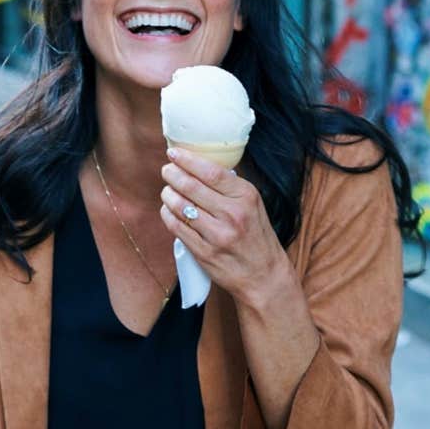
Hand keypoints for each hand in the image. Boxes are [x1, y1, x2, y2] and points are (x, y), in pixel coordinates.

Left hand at [160, 146, 284, 307]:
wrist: (263, 275)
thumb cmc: (256, 236)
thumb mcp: (253, 205)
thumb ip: (230, 187)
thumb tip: (199, 166)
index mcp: (246, 196)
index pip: (210, 171)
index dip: (187, 160)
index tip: (173, 153)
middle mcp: (232, 214)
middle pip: (191, 186)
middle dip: (172, 174)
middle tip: (166, 170)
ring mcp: (217, 235)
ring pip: (180, 206)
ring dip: (168, 194)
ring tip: (167, 190)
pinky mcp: (204, 253)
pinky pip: (176, 227)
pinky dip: (168, 214)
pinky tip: (168, 209)